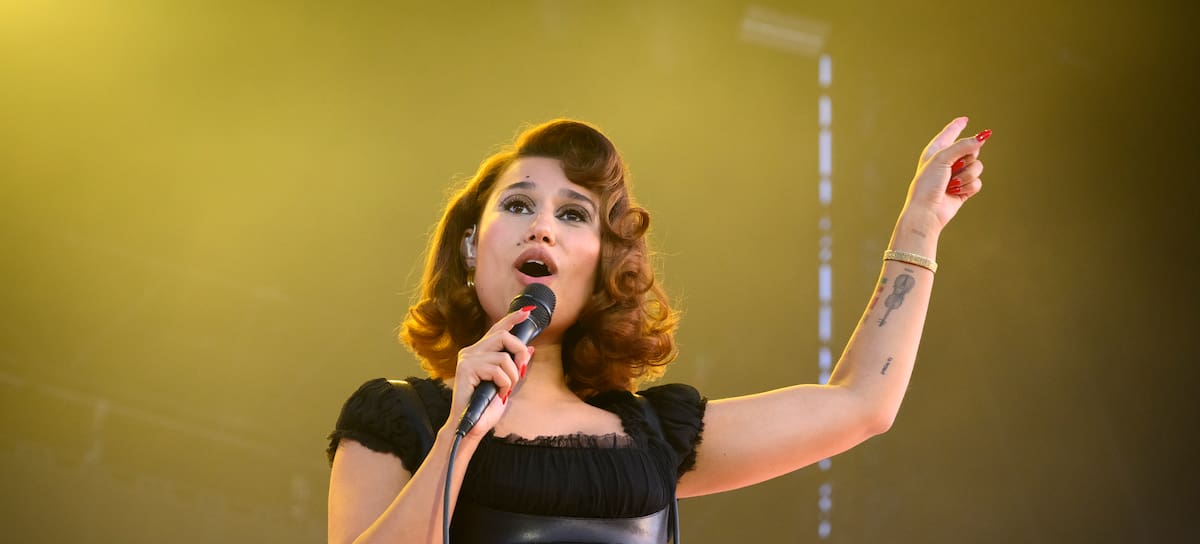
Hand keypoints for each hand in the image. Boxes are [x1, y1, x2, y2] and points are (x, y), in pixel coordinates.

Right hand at [447, 306, 534, 438]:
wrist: (471, 426)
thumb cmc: (486, 406)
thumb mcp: (506, 382)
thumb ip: (514, 365)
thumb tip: (531, 349)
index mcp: (478, 352)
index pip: (497, 329)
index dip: (512, 319)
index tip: (527, 312)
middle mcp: (470, 351)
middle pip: (503, 336)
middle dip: (520, 352)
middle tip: (522, 370)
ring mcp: (467, 359)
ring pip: (503, 356)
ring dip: (512, 376)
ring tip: (505, 390)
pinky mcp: (466, 369)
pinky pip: (497, 369)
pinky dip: (504, 383)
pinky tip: (499, 393)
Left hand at [901, 117, 990, 233]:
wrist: (927, 211)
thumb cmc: (928, 184)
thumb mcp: (942, 158)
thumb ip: (963, 145)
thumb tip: (982, 138)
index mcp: (936, 150)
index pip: (949, 133)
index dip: (957, 125)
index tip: (964, 119)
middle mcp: (947, 161)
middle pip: (972, 150)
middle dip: (966, 158)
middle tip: (953, 168)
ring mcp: (956, 175)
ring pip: (977, 166)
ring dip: (966, 176)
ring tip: (951, 184)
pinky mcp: (964, 189)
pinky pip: (977, 182)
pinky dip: (968, 187)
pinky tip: (955, 193)